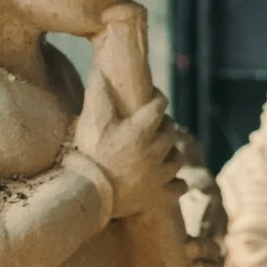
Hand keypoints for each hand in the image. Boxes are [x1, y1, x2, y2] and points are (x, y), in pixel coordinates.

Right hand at [74, 73, 178, 218]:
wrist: (86, 194)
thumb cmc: (87, 154)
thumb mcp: (90, 121)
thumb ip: (98, 94)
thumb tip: (101, 69)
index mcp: (139, 132)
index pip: (159, 107)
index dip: (158, 99)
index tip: (155, 98)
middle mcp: (155, 152)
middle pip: (171, 131)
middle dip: (164, 125)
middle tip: (154, 126)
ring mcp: (160, 176)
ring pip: (178, 158)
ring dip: (171, 152)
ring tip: (159, 151)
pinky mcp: (160, 197)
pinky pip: (180, 187)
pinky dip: (176, 182)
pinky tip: (168, 178)